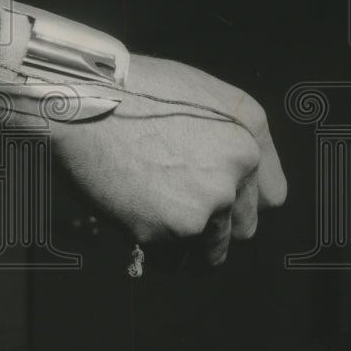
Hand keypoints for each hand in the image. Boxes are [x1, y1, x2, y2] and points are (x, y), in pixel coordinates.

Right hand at [49, 54, 286, 265]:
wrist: (82, 100)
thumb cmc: (133, 89)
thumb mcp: (202, 93)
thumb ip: (233, 135)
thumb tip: (237, 176)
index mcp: (247, 144)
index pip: (268, 200)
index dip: (240, 202)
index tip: (217, 202)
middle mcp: (234, 179)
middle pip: (240, 232)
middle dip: (214, 229)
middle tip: (177, 213)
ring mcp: (202, 207)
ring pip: (207, 254)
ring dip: (185, 247)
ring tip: (152, 221)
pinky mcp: (166, 230)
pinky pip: (168, 260)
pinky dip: (152, 251)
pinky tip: (131, 220)